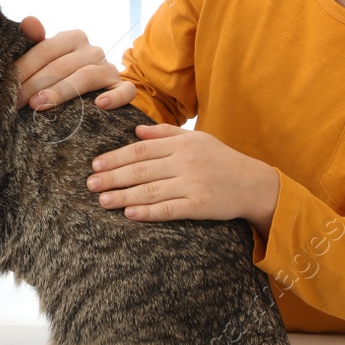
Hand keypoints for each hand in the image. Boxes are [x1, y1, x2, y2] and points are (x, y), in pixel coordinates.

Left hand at [13, 17, 127, 110]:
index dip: (25, 67)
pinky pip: (124, 91)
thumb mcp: (46, 58)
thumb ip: (34, 40)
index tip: (7, 86)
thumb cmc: (60, 73)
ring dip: (61, 91)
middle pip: (62, 65)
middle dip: (36, 84)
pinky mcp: (122, 87)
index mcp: (73, 37)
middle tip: (17, 102)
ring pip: (86, 76)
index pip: (46, 49)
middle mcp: (93, 50)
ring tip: (40, 105)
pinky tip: (99, 105)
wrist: (93, 90)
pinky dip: (114, 97)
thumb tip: (28, 22)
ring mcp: (110, 68)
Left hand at [86, 124, 279, 234]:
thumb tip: (136, 131)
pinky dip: (148, 212)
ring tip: (102, 200)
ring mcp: (193, 184)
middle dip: (113, 177)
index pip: (141, 149)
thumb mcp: (196, 139)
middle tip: (90, 184)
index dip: (116, 157)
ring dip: (123, 196)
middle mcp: (185, 162)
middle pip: (141, 169)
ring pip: (151, 190)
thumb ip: (165, 133)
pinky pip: (169, 209)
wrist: (253, 183)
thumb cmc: (221, 160)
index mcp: (181, 144)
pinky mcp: (200, 206)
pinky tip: (130, 214)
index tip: (96, 164)